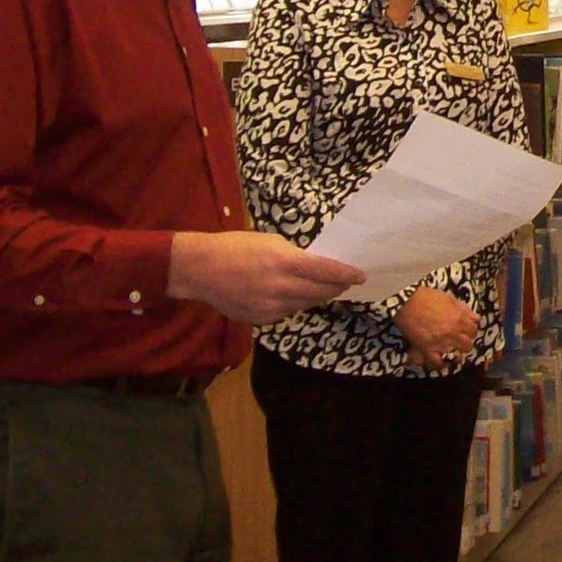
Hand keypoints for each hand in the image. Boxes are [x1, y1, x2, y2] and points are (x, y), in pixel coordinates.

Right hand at [168, 230, 365, 325]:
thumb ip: (296, 257)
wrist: (200, 269)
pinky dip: (295, 304)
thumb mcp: (270, 242)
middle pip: (321, 292)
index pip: (327, 272)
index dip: (347, 275)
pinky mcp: (262, 320)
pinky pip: (288, 312)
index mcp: (284, 262)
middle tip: (347, 283)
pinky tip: (294, 295)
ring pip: (306, 304)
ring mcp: (271, 307)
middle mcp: (280, 287)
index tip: (361, 276)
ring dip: (317, 296)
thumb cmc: (235, 247)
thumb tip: (317, 268)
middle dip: (337, 287)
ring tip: (325, 289)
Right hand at [395, 287, 479, 368]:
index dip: (470, 330)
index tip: (465, 329)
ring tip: (450, 347)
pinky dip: (440, 363)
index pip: (473, 330)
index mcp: (459, 320)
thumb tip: (476, 318)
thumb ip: (464, 310)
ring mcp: (441, 343)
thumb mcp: (449, 299)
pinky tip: (442, 361)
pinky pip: (437, 363)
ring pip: (456, 355)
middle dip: (464, 341)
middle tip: (458, 338)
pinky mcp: (427, 349)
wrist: (407, 302)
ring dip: (454, 351)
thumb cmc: (427, 297)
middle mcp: (453, 333)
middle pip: (468, 345)